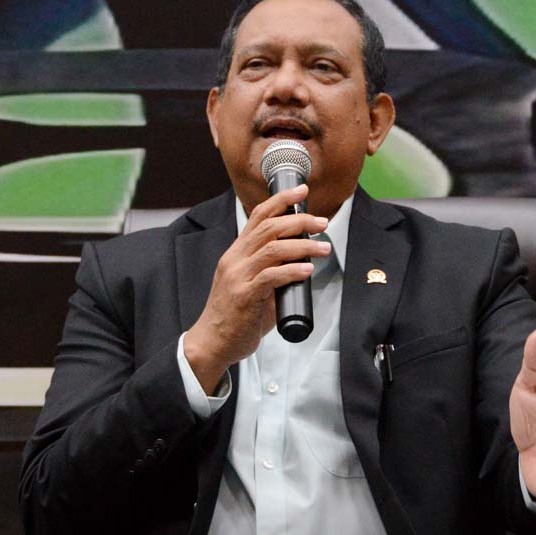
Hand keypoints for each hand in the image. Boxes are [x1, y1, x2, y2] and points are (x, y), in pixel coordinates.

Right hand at [184, 184, 329, 392]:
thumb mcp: (251, 286)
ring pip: (273, 248)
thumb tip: (302, 266)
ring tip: (323, 248)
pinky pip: (271, 276)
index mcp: (236, 253)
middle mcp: (235, 259)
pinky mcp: (244, 296)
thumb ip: (272, 273)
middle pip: (269, 227)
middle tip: (322, 222)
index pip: (257, 216)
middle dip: (299, 220)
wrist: (212, 343)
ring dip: (303, 245)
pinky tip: (308, 271)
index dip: (281, 200)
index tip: (302, 191)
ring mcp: (238, 277)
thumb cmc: (234, 316)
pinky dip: (293, 271)